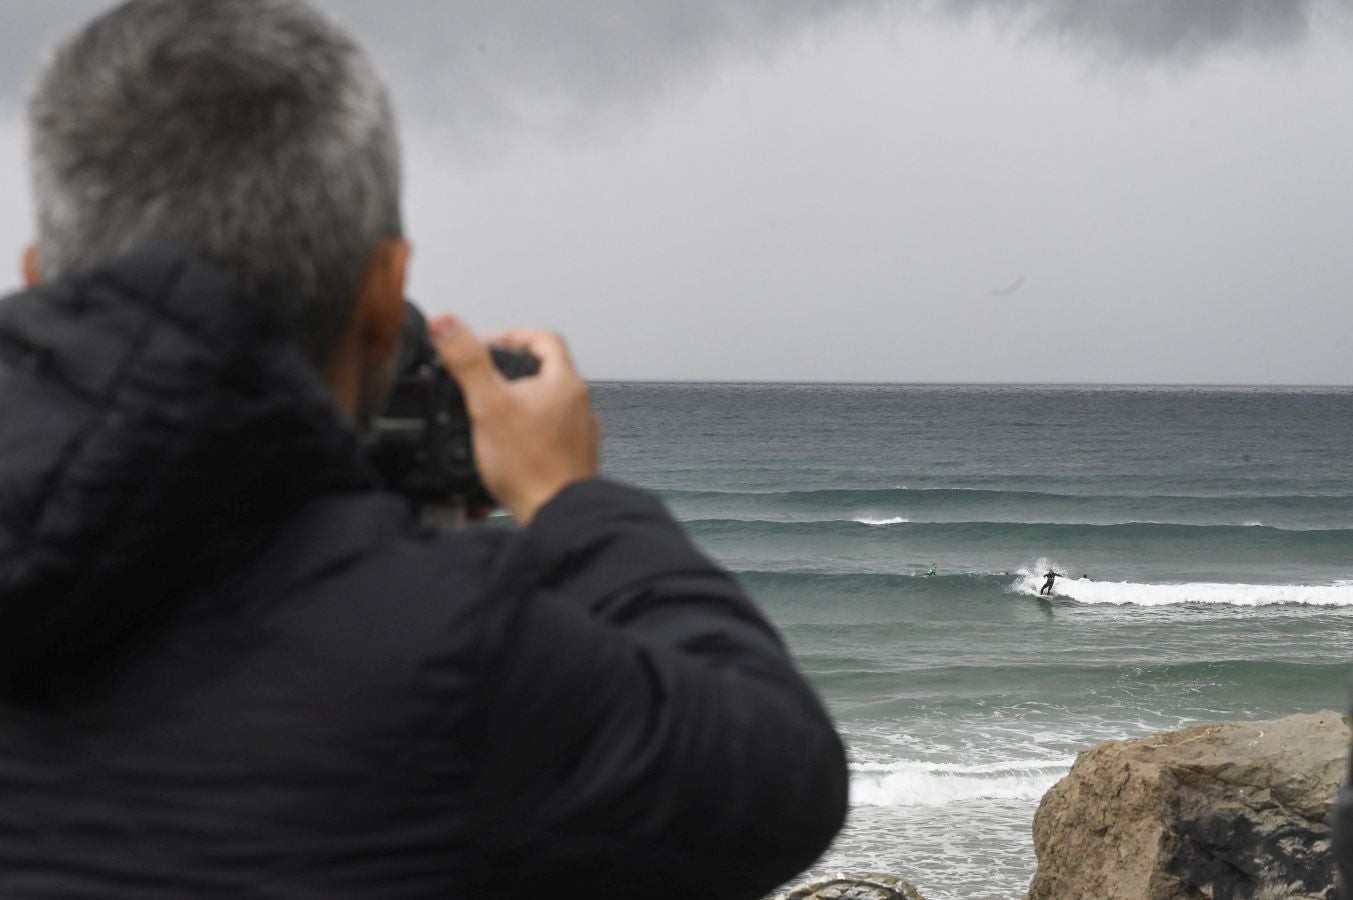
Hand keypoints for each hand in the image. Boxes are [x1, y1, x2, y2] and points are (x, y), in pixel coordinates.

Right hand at [429, 315, 600, 524]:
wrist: (558, 514)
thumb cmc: (531, 466)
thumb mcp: (488, 404)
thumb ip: (467, 361)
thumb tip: (446, 324)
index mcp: (565, 382)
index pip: (544, 339)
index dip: (513, 335)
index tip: (491, 345)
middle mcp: (580, 404)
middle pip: (548, 371)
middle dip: (514, 371)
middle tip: (486, 379)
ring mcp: (580, 432)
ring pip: (551, 403)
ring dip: (523, 401)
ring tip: (495, 411)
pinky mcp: (574, 458)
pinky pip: (552, 433)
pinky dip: (532, 431)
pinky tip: (511, 445)